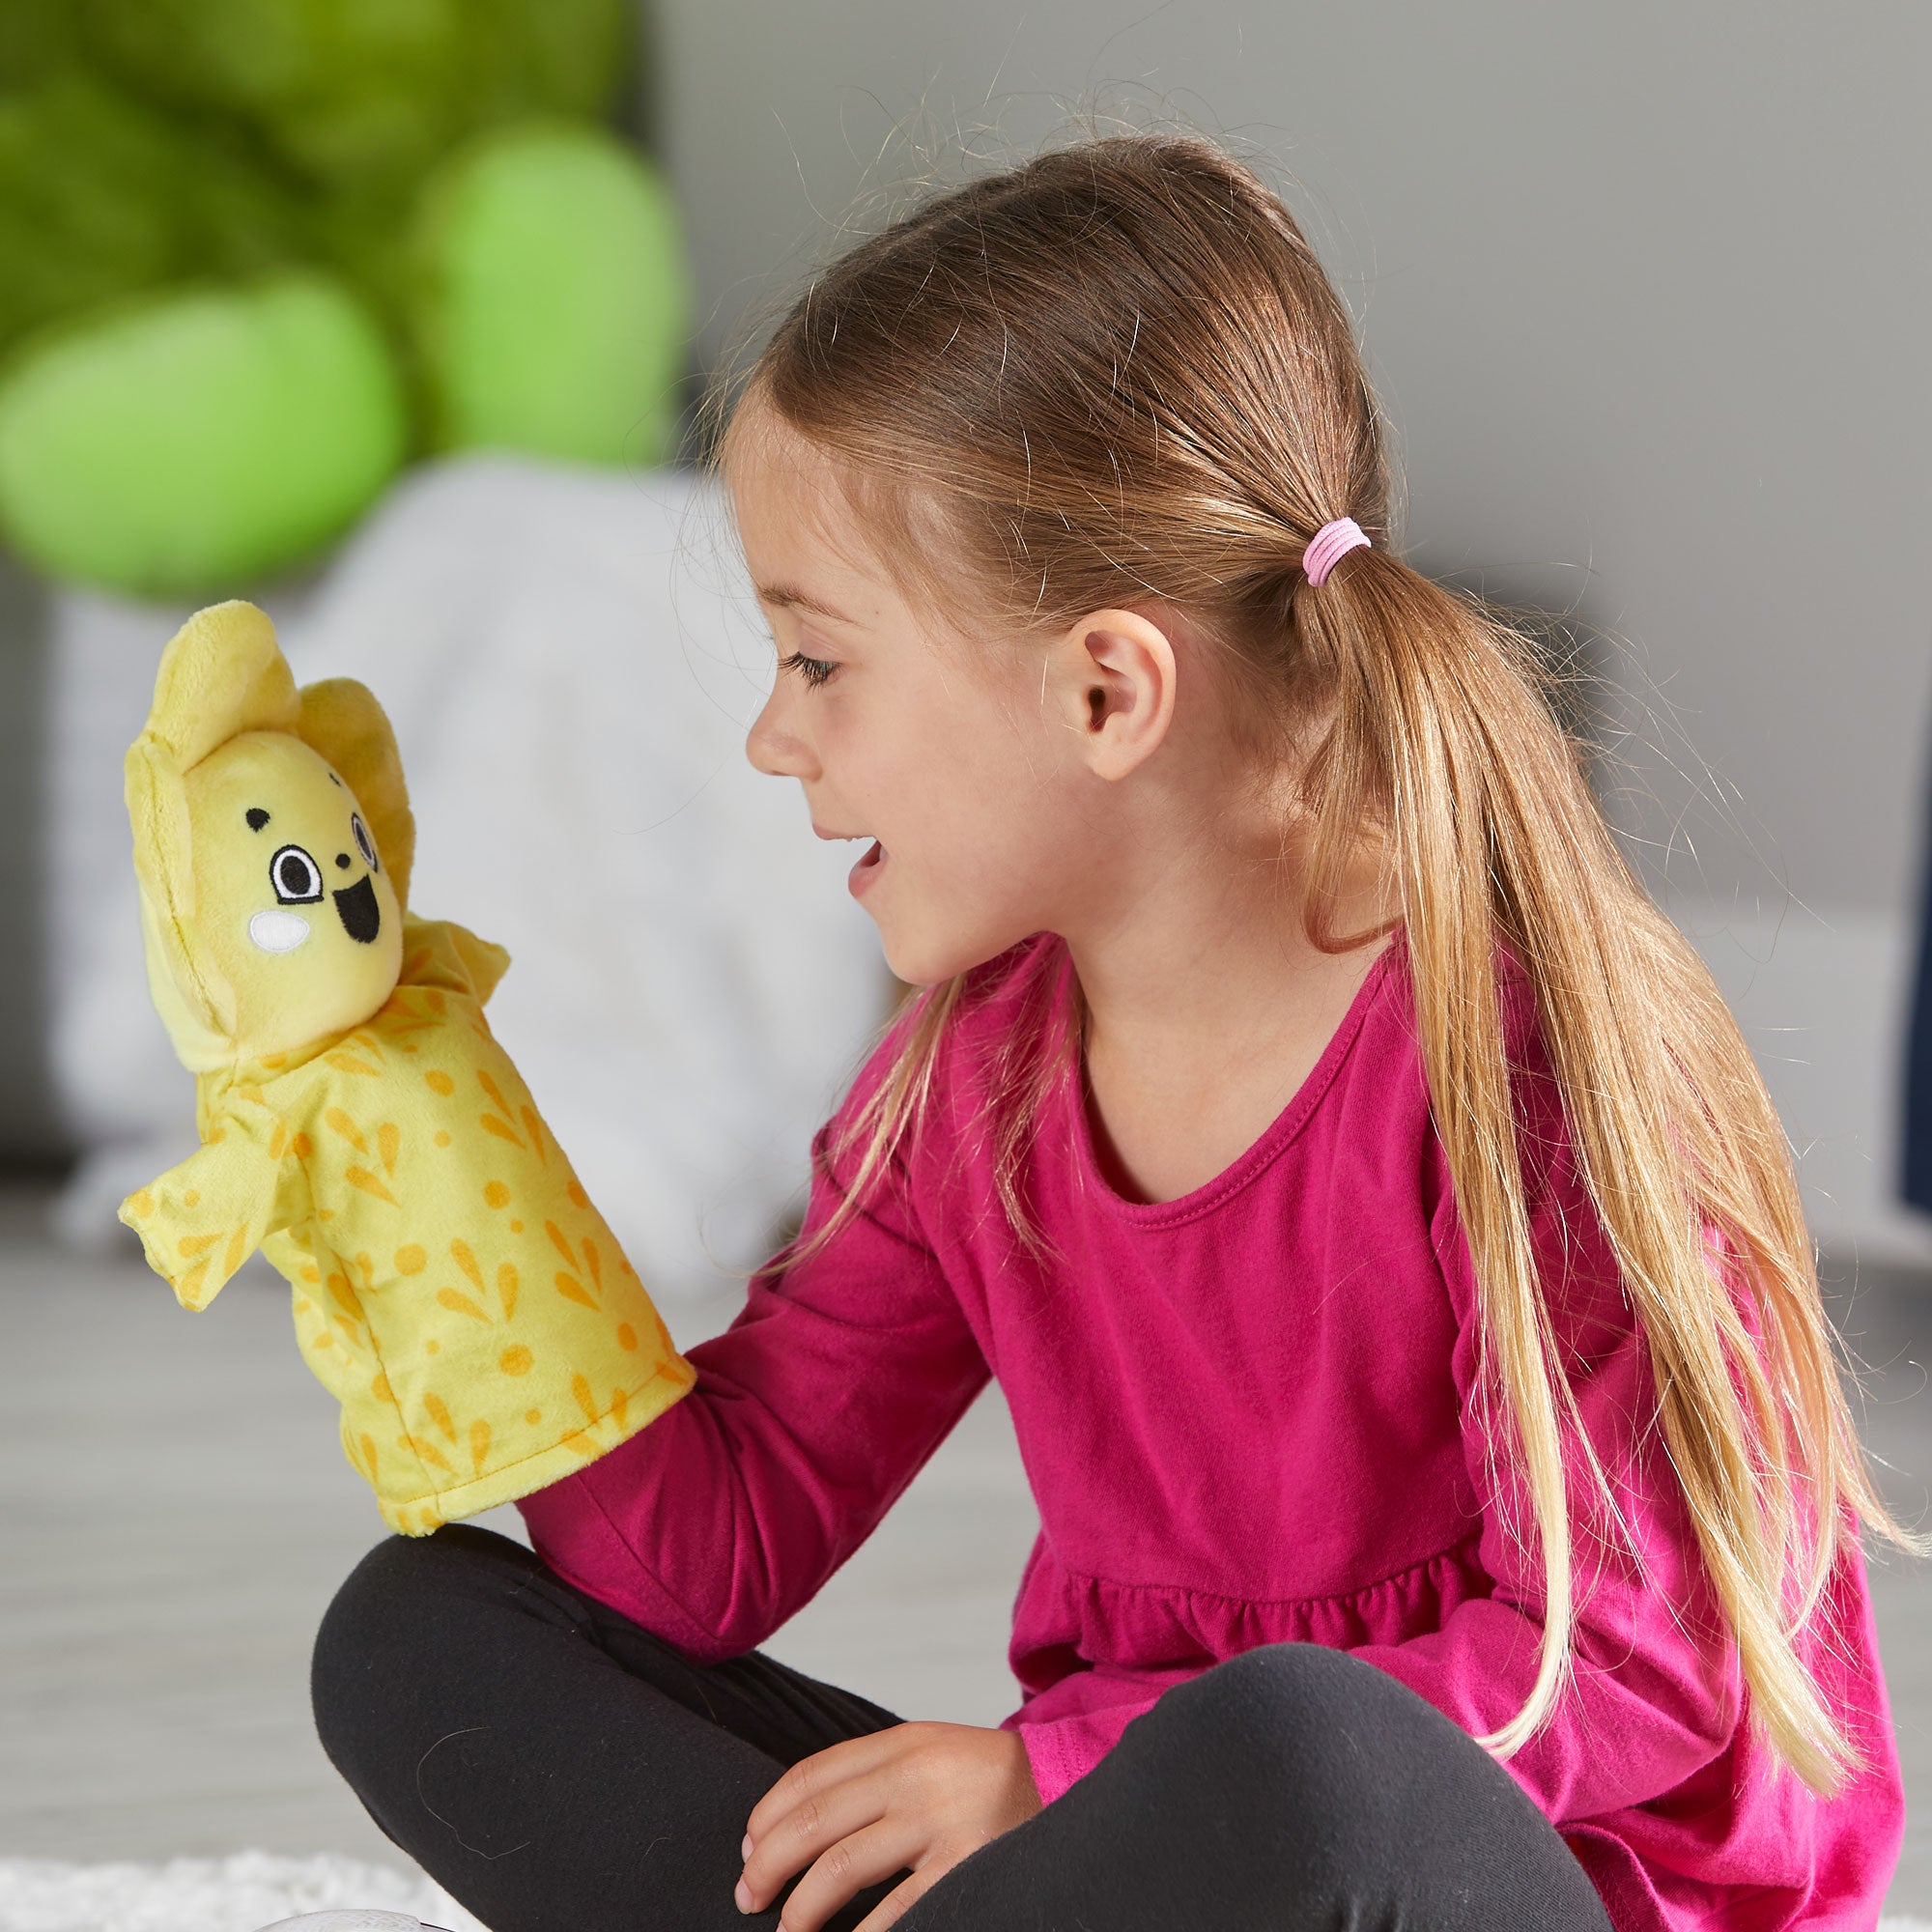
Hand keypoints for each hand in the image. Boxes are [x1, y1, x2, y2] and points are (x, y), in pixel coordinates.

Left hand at [735, 1720, 1042, 1930]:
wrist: (1069, 1787)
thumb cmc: (988, 1783)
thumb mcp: (931, 1756)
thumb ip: (873, 1777)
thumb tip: (793, 1825)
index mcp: (903, 1742)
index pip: (811, 1775)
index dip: (767, 1816)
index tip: (748, 1849)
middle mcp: (916, 1775)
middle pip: (813, 1822)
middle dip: (767, 1865)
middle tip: (747, 1898)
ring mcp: (941, 1821)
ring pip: (839, 1868)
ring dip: (799, 1910)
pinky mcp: (966, 1867)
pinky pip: (893, 1912)